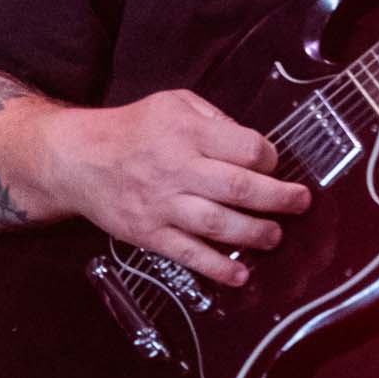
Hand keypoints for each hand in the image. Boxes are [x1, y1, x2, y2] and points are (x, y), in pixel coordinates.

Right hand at [43, 89, 310, 286]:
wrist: (78, 159)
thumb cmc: (134, 129)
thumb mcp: (175, 103)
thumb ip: (215, 119)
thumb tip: (253, 144)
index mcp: (188, 133)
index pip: (246, 149)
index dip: (270, 159)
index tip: (276, 165)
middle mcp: (178, 169)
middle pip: (239, 188)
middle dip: (278, 198)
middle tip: (300, 203)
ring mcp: (163, 204)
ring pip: (218, 224)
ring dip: (255, 234)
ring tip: (275, 236)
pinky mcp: (149, 233)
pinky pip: (188, 254)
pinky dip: (217, 267)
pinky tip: (240, 274)